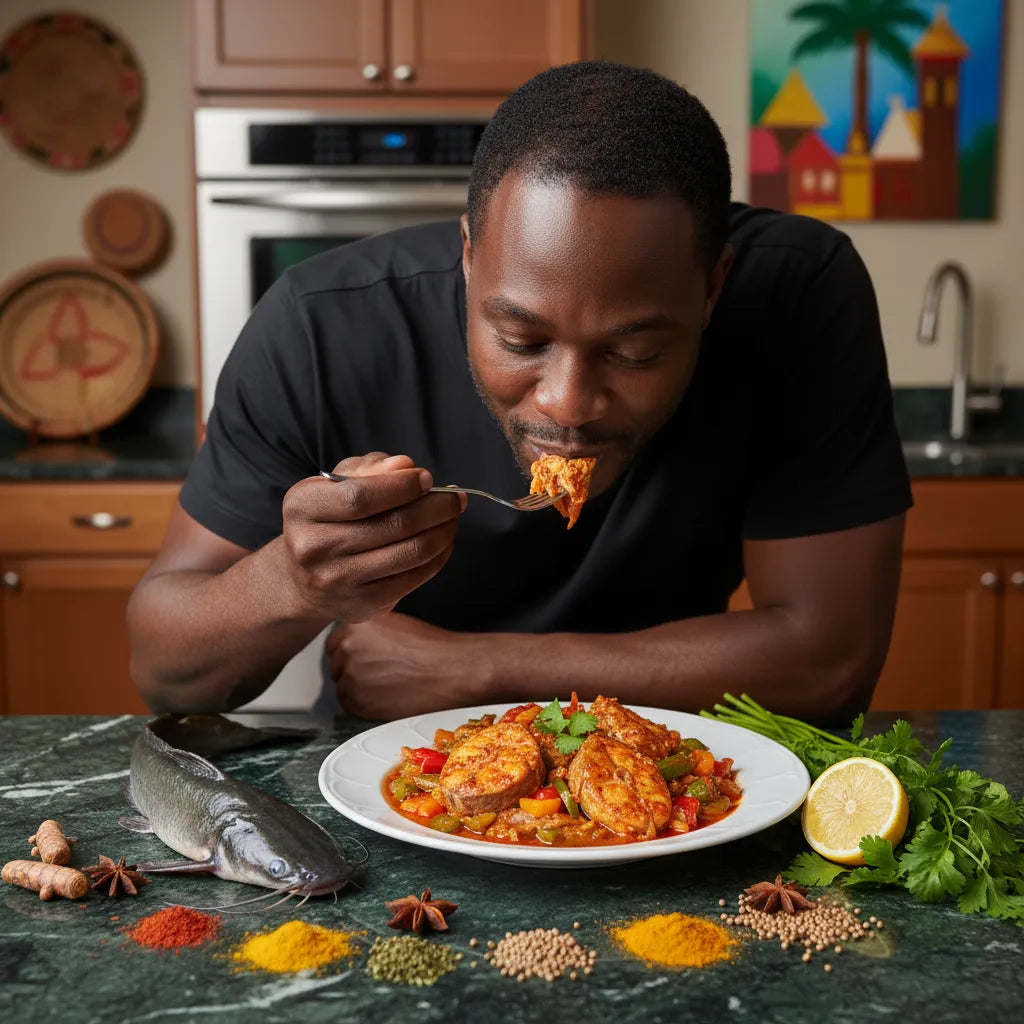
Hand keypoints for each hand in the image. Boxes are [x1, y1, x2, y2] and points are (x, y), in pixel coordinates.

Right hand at [279, 452, 465, 623]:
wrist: (302, 579)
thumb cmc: (328, 519)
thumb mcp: (336, 485)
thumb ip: (369, 469)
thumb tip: (406, 465)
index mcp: (303, 508)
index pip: (362, 496)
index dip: (403, 486)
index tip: (427, 478)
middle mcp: (314, 547)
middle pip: (394, 524)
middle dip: (436, 507)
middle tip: (455, 497)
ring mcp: (339, 581)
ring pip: (411, 552)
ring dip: (444, 530)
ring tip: (452, 516)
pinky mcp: (363, 604)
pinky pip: (415, 576)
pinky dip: (438, 555)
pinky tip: (443, 541)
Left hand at [326, 613, 480, 718]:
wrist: (452, 671)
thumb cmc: (432, 648)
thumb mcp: (395, 623)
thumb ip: (369, 631)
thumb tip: (356, 643)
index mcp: (355, 625)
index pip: (336, 643)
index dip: (352, 654)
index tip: (366, 660)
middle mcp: (347, 648)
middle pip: (336, 665)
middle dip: (354, 671)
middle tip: (380, 675)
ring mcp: (350, 675)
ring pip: (342, 687)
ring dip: (359, 689)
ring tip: (388, 686)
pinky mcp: (358, 701)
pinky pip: (350, 706)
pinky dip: (364, 706)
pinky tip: (387, 698)